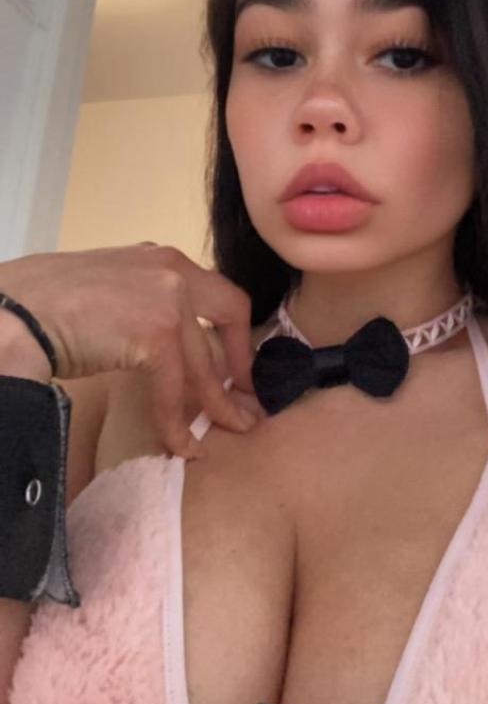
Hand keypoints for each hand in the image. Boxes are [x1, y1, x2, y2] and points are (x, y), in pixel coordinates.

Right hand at [0, 244, 261, 457]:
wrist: (14, 310)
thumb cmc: (45, 303)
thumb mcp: (110, 290)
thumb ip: (142, 303)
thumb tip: (162, 346)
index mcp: (161, 258)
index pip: (218, 293)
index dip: (233, 333)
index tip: (237, 367)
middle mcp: (173, 271)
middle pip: (231, 314)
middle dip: (242, 361)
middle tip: (248, 399)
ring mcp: (168, 299)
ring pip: (204, 362)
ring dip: (219, 402)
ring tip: (230, 430)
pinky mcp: (156, 333)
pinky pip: (175, 388)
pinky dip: (176, 423)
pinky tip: (180, 445)